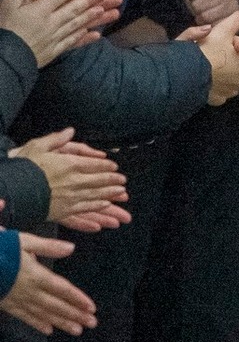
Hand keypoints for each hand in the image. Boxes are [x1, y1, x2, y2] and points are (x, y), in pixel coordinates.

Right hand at [0, 0, 114, 66]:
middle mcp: (51, 23)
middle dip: (91, 1)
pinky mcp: (54, 50)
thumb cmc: (2, 27)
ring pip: (78, 25)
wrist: (3, 57)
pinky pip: (73, 43)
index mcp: (39, 10)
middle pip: (74, 9)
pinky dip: (84, 38)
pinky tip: (96, 35)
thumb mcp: (7, 4)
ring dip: (94, 18)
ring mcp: (55, 37)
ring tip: (108, 11)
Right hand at [0, 232, 92, 334]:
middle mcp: (29, 291)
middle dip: (75, 315)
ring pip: (42, 314)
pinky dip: (36, 323)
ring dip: (61, 322)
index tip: (92, 309)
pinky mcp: (5, 304)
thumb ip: (48, 246)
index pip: (63, 290)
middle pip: (56, 305)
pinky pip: (23, 316)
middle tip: (91, 324)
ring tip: (77, 330)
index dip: (78, 299)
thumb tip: (71, 248)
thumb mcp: (23, 241)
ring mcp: (17, 300)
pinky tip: (48, 330)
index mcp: (36, 275)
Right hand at [9, 129, 126, 231]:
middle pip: (99, 180)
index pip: (94, 164)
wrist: (11, 190)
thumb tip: (69, 131)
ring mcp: (70, 196)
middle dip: (112, 180)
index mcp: (69, 164)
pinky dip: (97, 205)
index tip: (115, 167)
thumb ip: (56, 139)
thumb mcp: (37, 146)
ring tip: (121, 192)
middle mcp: (74, 181)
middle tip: (123, 180)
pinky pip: (85, 207)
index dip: (106, 166)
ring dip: (110, 193)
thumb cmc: (22, 167)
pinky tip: (105, 204)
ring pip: (96, 194)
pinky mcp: (63, 210)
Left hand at [178, 0, 238, 25]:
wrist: (219, 14)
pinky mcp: (233, 20)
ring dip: (201, 17)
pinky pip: (212, 24)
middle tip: (199, 7)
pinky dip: (209, 25)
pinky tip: (210, 21)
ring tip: (205, 14)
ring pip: (205, 15)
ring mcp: (232, 6)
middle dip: (195, 7)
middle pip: (198, 4)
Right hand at [179, 10, 238, 104]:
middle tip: (227, 51)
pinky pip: (222, 90)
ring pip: (236, 80)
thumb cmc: (207, 51)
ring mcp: (231, 91)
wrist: (185, 73)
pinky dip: (218, 84)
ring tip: (215, 61)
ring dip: (230, 72)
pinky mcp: (217, 98)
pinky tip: (208, 75)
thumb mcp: (222, 30)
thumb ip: (237, 21)